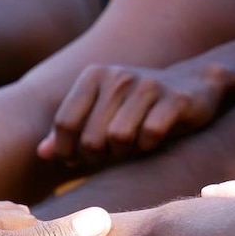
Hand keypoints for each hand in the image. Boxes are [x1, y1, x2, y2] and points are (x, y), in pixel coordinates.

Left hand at [38, 62, 226, 163]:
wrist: (192, 85)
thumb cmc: (135, 107)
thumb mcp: (98, 114)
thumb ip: (67, 133)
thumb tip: (42, 154)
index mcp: (92, 76)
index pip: (64, 124)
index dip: (68, 151)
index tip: (78, 159)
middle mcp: (117, 75)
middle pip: (90, 137)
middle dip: (97, 156)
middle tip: (108, 155)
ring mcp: (147, 85)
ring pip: (118, 138)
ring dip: (122, 153)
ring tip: (128, 147)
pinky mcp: (174, 99)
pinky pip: (150, 135)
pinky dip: (148, 146)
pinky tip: (152, 140)